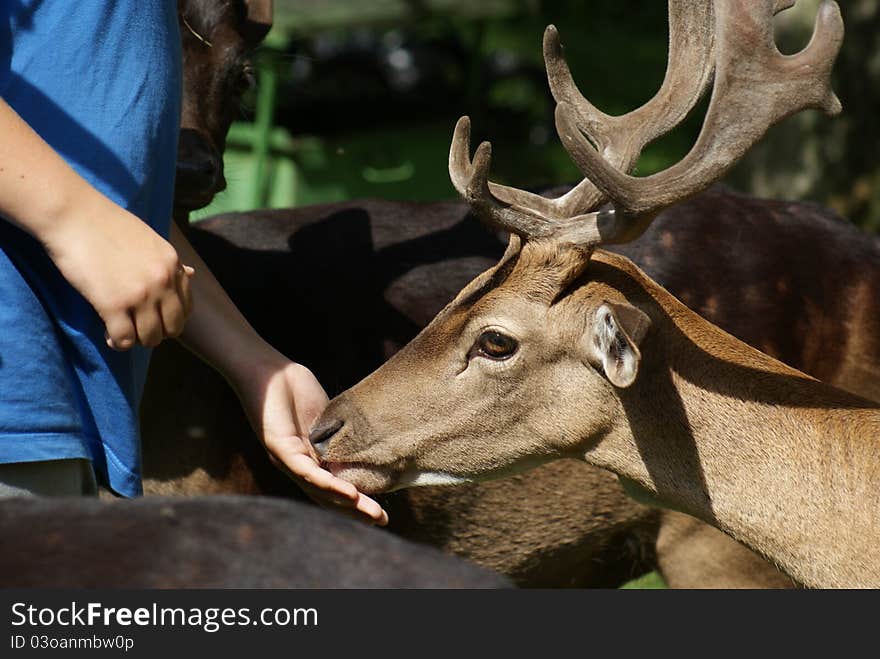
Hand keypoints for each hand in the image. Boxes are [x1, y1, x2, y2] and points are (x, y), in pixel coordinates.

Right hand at [41, 196, 193, 349]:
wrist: (74, 215)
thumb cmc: (107, 224)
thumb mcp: (151, 239)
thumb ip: (170, 262)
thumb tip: (191, 274)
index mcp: (172, 265)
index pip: (186, 308)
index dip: (170, 318)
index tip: (154, 317)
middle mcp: (163, 282)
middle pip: (173, 328)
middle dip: (157, 332)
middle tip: (138, 327)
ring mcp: (140, 295)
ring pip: (150, 338)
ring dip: (136, 339)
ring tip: (122, 331)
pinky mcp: (112, 305)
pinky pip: (124, 340)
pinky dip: (117, 342)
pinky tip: (108, 334)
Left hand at [235, 356, 388, 525]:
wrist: (265, 369)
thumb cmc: (293, 387)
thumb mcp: (324, 416)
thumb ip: (339, 434)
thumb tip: (366, 443)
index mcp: (308, 459)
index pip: (333, 488)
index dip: (356, 502)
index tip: (381, 512)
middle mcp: (296, 466)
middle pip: (327, 497)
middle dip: (356, 511)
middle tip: (384, 521)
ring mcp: (286, 459)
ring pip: (318, 490)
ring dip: (347, 503)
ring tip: (371, 513)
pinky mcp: (278, 448)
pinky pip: (304, 472)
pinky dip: (327, 484)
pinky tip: (349, 493)